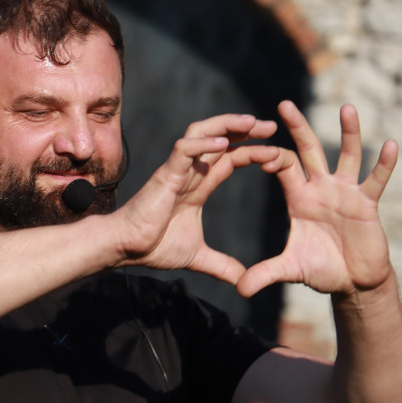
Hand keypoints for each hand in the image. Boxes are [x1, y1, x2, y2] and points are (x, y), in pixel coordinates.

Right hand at [117, 114, 279, 283]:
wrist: (126, 249)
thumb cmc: (152, 247)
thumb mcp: (198, 257)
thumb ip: (221, 266)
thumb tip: (243, 280)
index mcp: (197, 186)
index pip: (229, 160)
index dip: (251, 151)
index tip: (275, 149)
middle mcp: (189, 172)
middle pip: (219, 138)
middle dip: (245, 130)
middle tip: (271, 127)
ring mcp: (176, 170)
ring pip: (201, 133)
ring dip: (227, 125)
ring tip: (251, 123)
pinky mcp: (164, 174)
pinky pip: (184, 149)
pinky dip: (203, 143)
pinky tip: (224, 142)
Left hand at [237, 101, 396, 297]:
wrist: (353, 283)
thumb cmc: (321, 270)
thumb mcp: (291, 269)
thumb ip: (265, 274)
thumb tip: (239, 290)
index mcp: (298, 198)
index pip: (281, 166)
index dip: (269, 156)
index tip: (255, 148)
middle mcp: (321, 188)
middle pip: (308, 151)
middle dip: (298, 128)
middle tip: (284, 104)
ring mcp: (346, 193)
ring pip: (347, 156)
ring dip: (348, 133)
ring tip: (347, 108)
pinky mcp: (368, 204)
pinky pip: (376, 180)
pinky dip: (384, 165)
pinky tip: (390, 145)